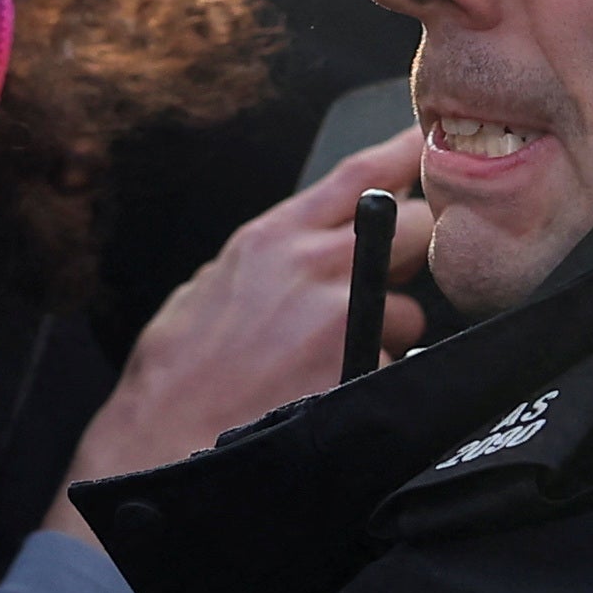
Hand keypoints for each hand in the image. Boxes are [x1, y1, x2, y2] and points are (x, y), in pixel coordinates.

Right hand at [61, 130, 428, 512]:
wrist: (160, 448)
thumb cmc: (175, 376)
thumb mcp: (209, 287)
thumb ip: (270, 257)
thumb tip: (310, 243)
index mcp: (273, 238)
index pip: (362, 175)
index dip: (408, 155)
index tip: (431, 144)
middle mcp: (315, 265)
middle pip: (416, 228)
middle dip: (412, 255)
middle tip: (382, 289)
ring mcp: (343, 319)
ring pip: (411, 310)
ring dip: (390, 335)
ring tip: (331, 366)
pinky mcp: (362, 373)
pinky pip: (397, 368)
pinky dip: (376, 384)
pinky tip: (330, 399)